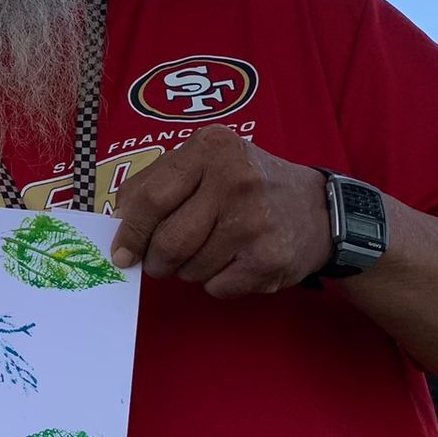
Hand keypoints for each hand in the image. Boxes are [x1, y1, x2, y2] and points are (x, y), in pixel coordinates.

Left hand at [109, 125, 332, 297]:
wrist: (320, 209)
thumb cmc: (245, 186)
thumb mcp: (205, 163)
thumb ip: (157, 184)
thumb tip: (117, 225)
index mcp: (210, 149)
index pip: (150, 199)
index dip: (129, 232)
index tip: (120, 254)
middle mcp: (234, 180)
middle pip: (168, 240)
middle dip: (156, 260)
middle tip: (160, 261)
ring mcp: (255, 221)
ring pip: (190, 268)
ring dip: (188, 270)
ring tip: (210, 251)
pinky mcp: (270, 258)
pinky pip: (216, 287)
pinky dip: (216, 282)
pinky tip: (235, 262)